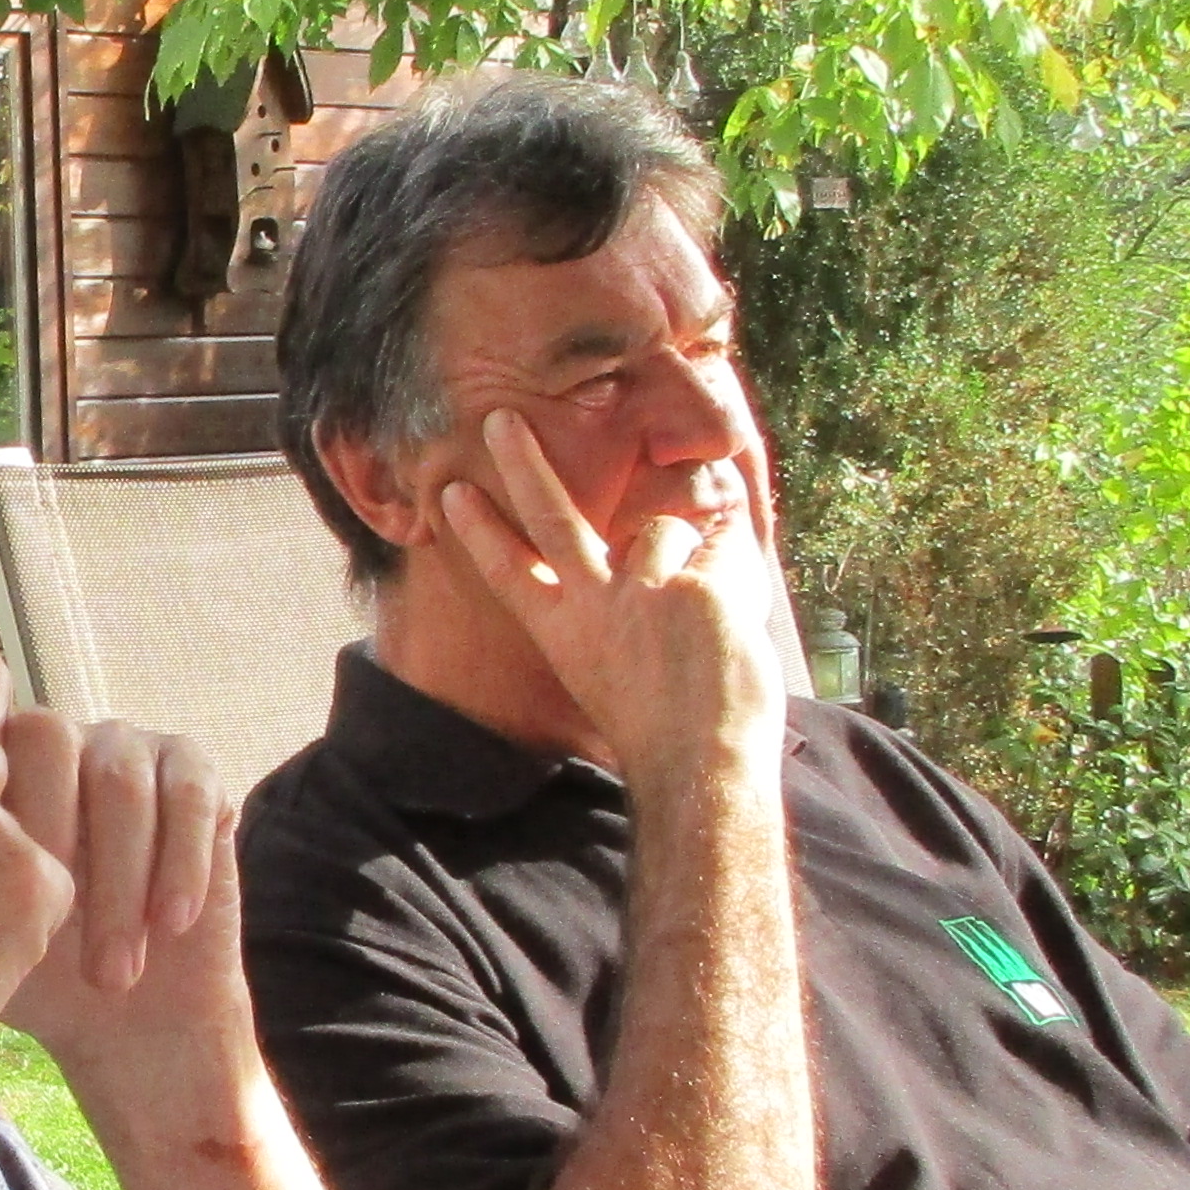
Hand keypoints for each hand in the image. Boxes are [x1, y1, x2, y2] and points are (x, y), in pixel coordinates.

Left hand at [0, 711, 242, 1098]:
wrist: (124, 1023)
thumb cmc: (27, 979)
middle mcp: (52, 741)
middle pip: (44, 734)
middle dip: (46, 838)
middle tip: (42, 930)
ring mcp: (124, 749)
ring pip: (118, 775)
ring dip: (117, 879)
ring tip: (110, 974)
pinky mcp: (192, 776)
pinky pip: (190, 790)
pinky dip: (179, 861)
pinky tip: (169, 924)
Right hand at [428, 409, 787, 783]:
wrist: (700, 769)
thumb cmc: (665, 734)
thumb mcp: (617, 677)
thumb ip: (620, 613)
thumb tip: (651, 537)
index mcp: (566, 635)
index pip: (512, 572)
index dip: (482, 530)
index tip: (453, 494)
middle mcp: (594, 606)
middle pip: (551, 518)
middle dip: (523, 464)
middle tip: (501, 420)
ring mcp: (641, 592)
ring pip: (666, 529)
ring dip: (695, 560)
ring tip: (706, 625)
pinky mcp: (695, 587)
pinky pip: (722, 545)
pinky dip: (737, 571)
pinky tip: (735, 621)